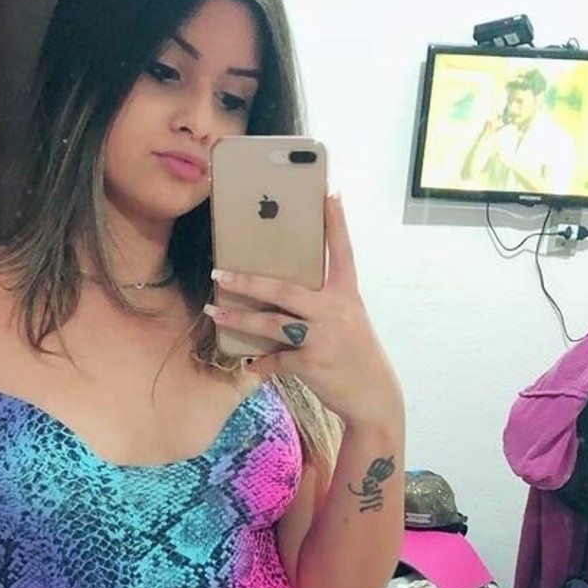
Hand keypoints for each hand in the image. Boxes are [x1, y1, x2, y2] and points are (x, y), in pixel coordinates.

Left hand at [206, 193, 396, 427]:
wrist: (373, 396)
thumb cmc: (356, 355)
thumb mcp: (349, 321)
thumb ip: (324, 304)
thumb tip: (285, 295)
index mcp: (347, 294)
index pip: (342, 251)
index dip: (336, 222)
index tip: (329, 191)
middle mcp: (335, 310)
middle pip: (284, 289)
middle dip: (248, 282)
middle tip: (219, 272)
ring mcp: (322, 337)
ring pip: (271, 323)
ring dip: (238, 320)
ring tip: (214, 311)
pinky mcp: (311, 363)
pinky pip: (275, 359)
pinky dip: (260, 362)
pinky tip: (250, 364)